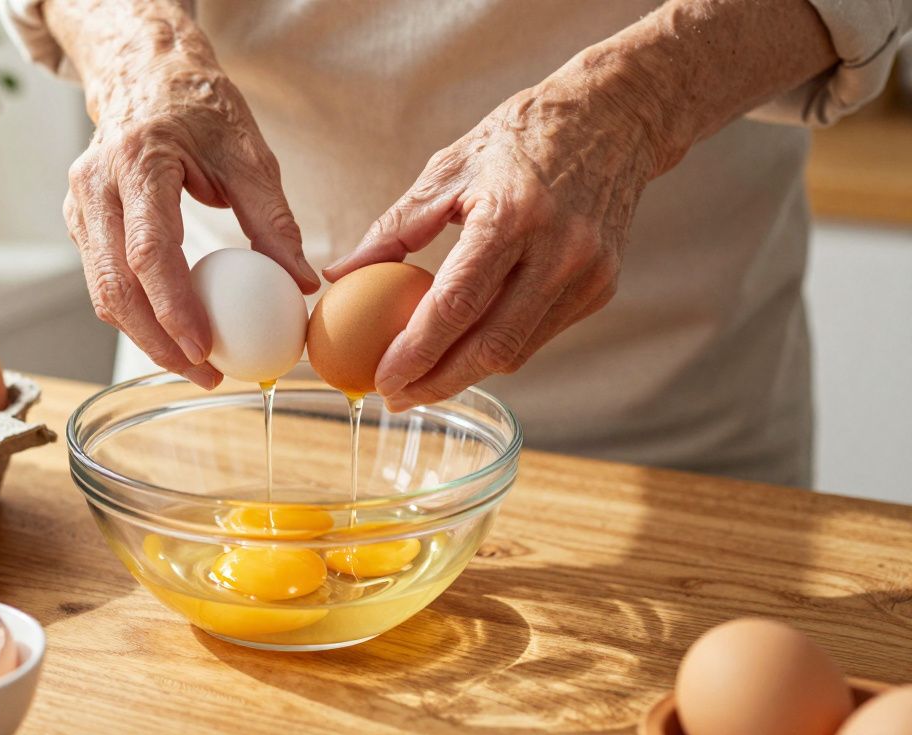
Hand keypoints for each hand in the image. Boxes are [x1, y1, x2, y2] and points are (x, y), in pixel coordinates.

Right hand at [64, 61, 319, 388]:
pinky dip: (137, 314)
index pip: (149, 251)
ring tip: (194, 365)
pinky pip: (103, 280)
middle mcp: (95, 185)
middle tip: (204, 374)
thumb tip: (302, 283)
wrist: (145, 73)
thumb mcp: (249, 152)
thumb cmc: (199, 106)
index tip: (205, 349)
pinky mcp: (82, 222)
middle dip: (156, 342)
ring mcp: (80, 205)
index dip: (174, 307)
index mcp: (137, 160)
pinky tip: (174, 334)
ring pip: (101, 291)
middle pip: (113, 285)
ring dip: (144, 337)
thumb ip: (274, 219)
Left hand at [324, 66, 666, 410]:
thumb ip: (394, 227)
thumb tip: (340, 274)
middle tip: (396, 397)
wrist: (612, 119)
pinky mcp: (601, 287)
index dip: (416, 351)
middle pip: (491, 346)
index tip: (381, 376)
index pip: (457, 305)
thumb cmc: (517, 140)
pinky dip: (498, 348)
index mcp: (512, 216)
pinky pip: (538, 334)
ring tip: (421, 381)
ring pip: (518, 351)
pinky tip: (465, 350)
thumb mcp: (448, 169)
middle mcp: (558, 252)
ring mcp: (587, 274)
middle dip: (437, 383)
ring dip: (466, 374)